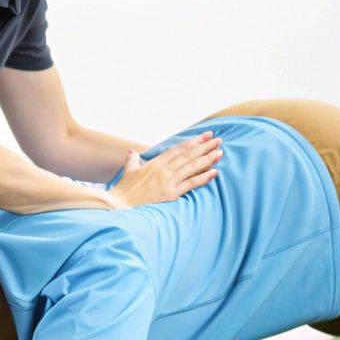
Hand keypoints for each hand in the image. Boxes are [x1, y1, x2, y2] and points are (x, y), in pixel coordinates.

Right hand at [106, 132, 221, 207]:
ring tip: (220, 152)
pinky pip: (191, 183)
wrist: (119, 204)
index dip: (193, 142)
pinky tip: (215, 171)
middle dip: (204, 146)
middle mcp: (163, 169)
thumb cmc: (123, 189)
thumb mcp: (128, 170)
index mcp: (155, 163)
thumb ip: (132, 159)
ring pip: (192, 166)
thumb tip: (132, 151)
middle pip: (188, 155)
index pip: (178, 149)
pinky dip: (204, 177)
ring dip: (207, 158)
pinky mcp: (171, 193)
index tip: (204, 136)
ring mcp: (168, 181)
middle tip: (218, 140)